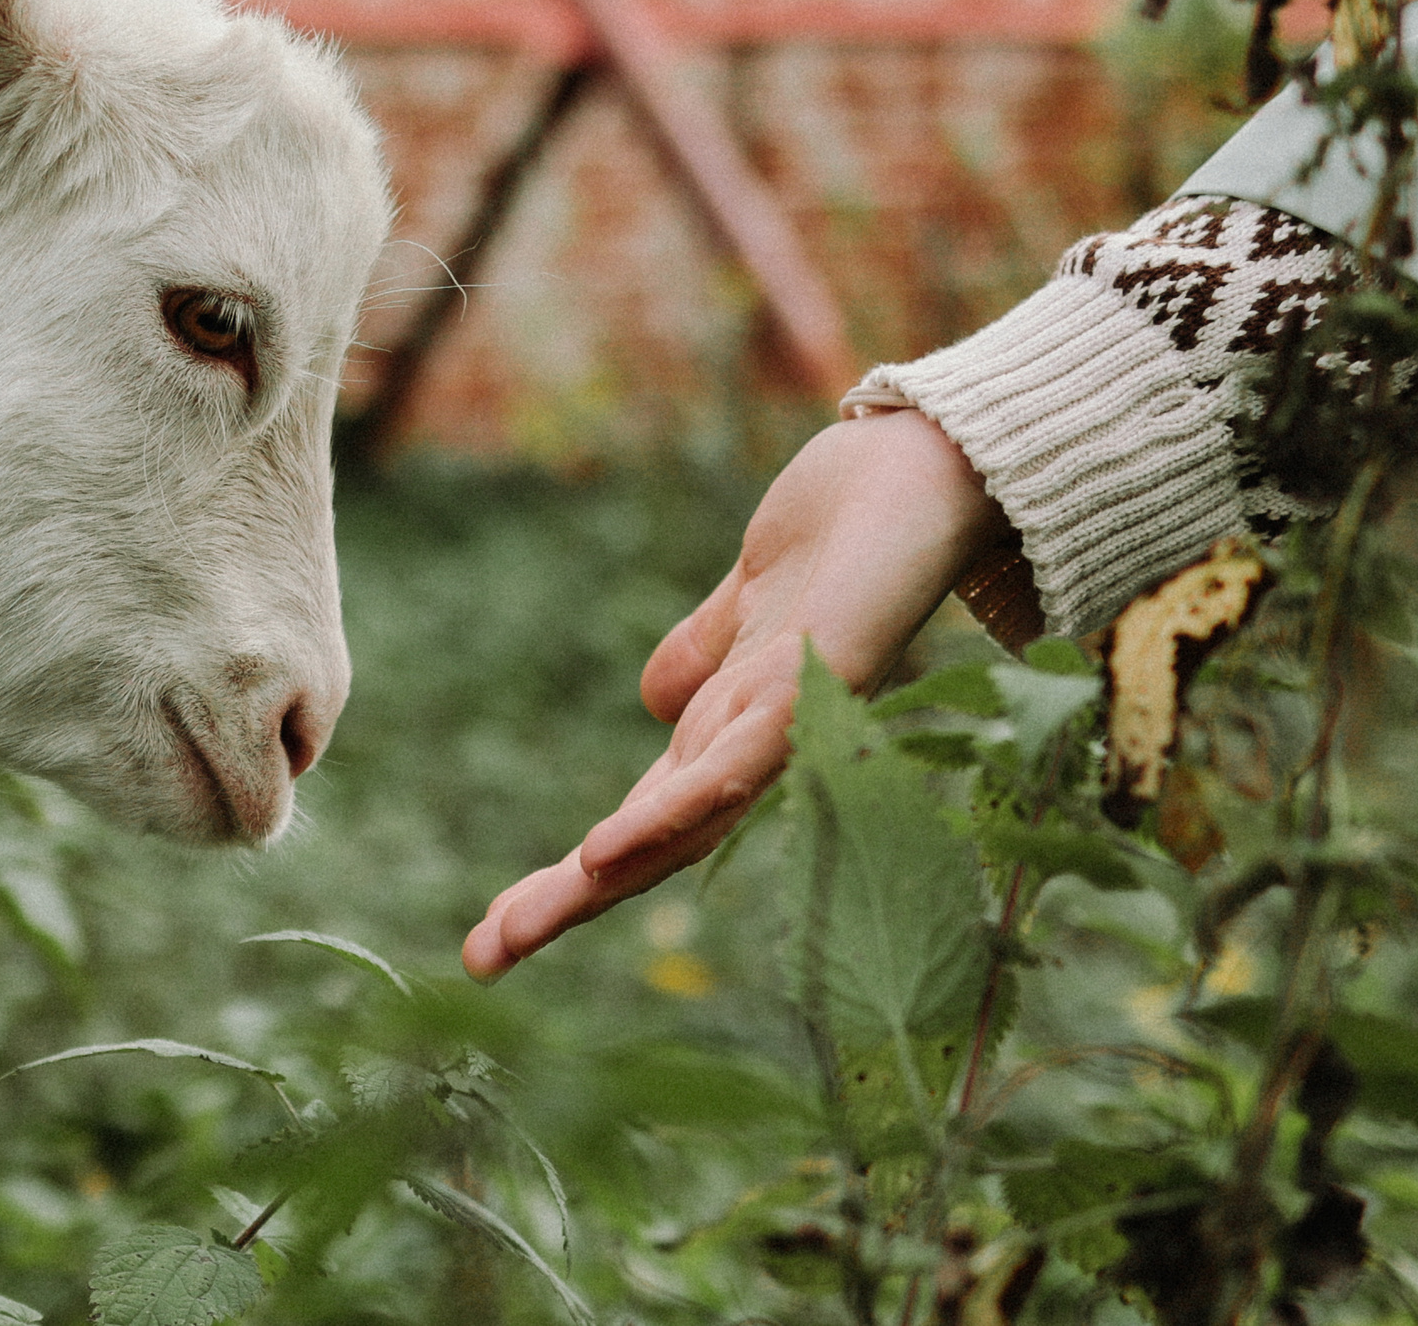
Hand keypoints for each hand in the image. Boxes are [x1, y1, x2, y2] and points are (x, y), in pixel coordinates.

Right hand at [461, 409, 1009, 981]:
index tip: (492, 932)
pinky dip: (672, 812)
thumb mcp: (752, 592)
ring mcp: (794, 717)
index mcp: (738, 722)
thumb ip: (706, 648)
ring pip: (686, 819)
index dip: (570, 876)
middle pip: (651, 838)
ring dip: (601, 879)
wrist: (937, 459)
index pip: (641, 815)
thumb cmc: (859, 524)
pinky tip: (605, 850)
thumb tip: (653, 700)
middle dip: (563, 903)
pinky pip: (738, 763)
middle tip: (479, 959)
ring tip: (525, 927)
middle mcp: (763, 738)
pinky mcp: (819, 680)